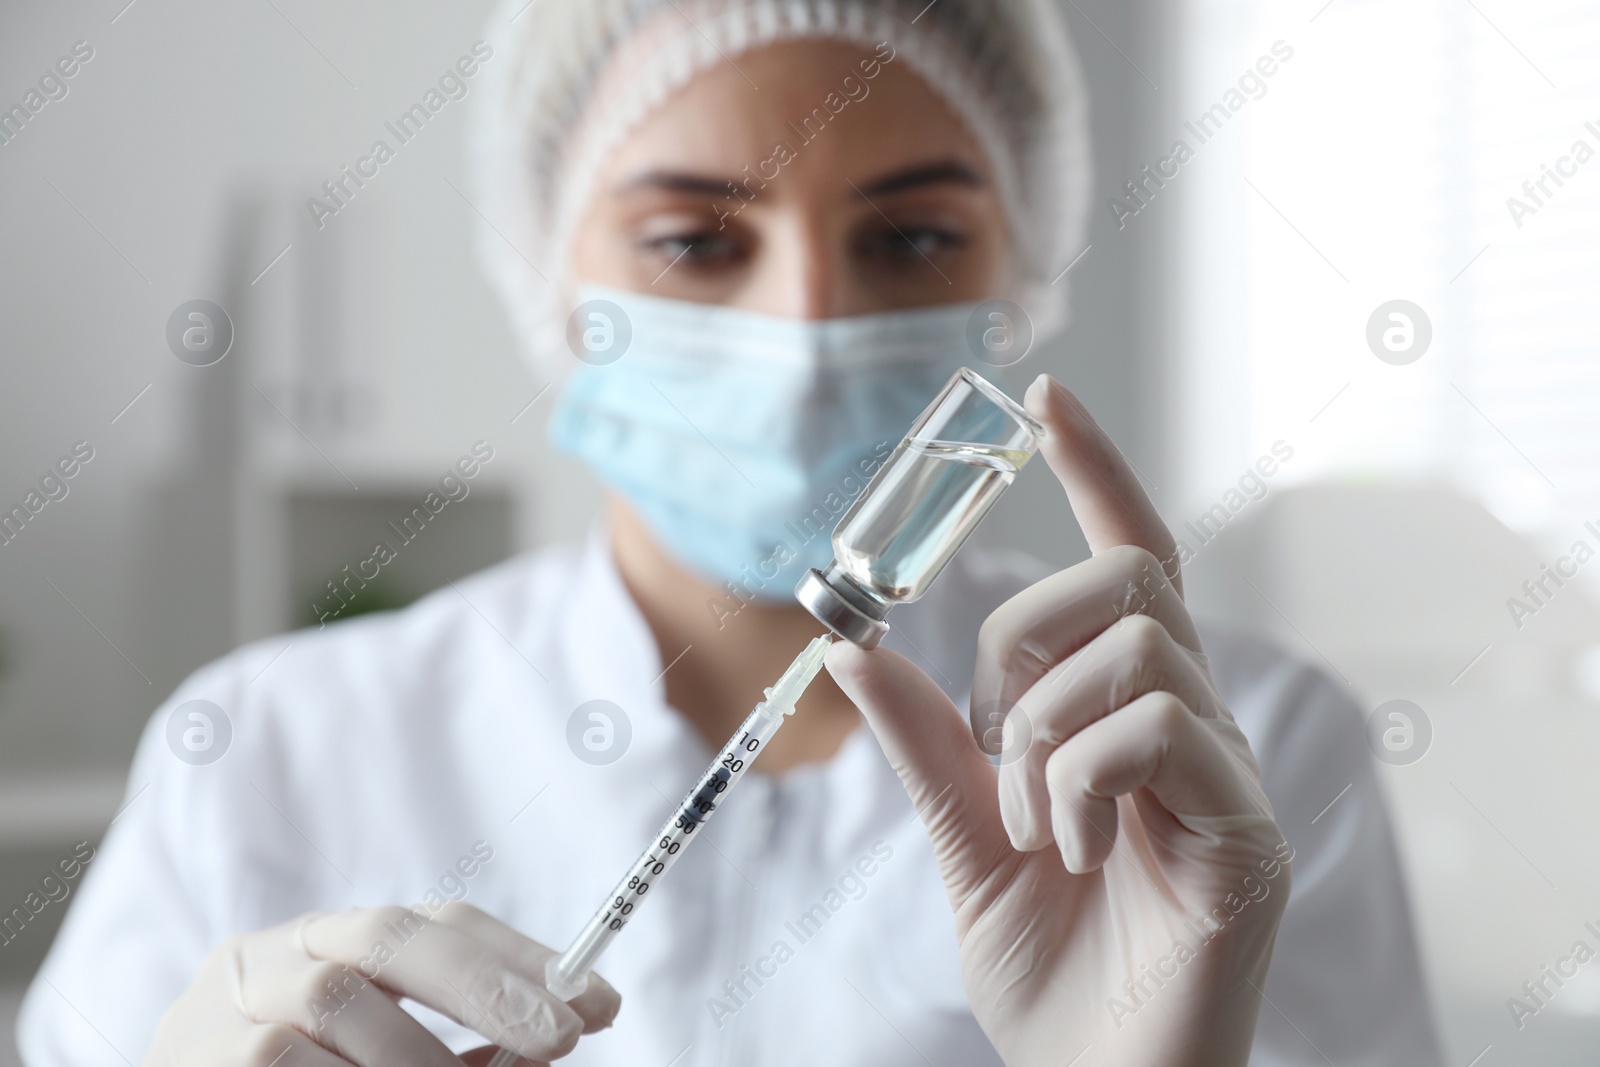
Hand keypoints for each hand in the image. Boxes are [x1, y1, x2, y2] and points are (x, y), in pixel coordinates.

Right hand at [144, 902, 618, 1066]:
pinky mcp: (196, 1057)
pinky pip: (281, 1062)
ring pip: (337, 1002)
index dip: (523, 958)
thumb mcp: (378, 1063)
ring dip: (419, 1058)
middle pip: (388, 934)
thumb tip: (552, 1048)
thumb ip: (457, 1054)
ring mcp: (229, 1002)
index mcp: (331, 941)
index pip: (441, 921)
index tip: (601, 1002)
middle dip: (484, 983)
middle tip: (561, 1036)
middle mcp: (278, 952)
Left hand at [826, 375, 1290, 1066]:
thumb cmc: (1048, 964)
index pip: (1129, 560)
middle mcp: (1188, 721)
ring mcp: (1223, 772)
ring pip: (1135, 646)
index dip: (1093, 470)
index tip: (1043, 397)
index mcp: (1126, 712)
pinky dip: (1081, 781)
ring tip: (1033, 825)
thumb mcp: (964, 835)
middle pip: (1126, 580)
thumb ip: (923, 741)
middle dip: (1024, 639)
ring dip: (1043, 731)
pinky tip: (1073, 849)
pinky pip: (1158, 727)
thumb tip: (850, 648)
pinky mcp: (1245, 829)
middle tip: (995, 744)